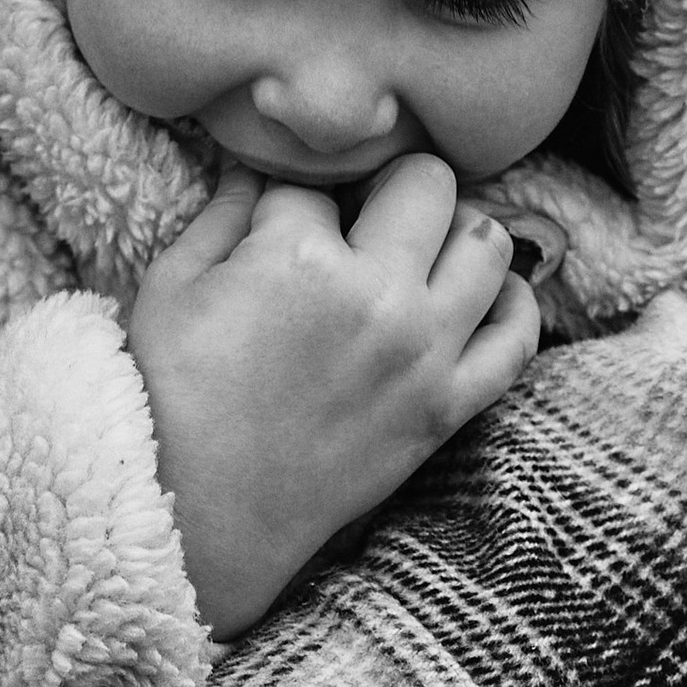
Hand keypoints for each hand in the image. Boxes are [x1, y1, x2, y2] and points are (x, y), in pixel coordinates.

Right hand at [128, 158, 542, 632]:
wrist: (198, 516)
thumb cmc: (168, 399)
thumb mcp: (168, 287)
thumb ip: (219, 214)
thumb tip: (254, 170)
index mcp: (297, 257)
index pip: (315, 182)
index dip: (288, 196)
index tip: (272, 225)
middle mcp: (376, 295)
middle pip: (425, 183)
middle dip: (388, 185)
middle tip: (358, 217)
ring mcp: (422, 354)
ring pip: (488, 243)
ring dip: (455, 231)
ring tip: (417, 250)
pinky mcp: (445, 408)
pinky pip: (518, 339)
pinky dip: (513, 304)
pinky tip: (482, 293)